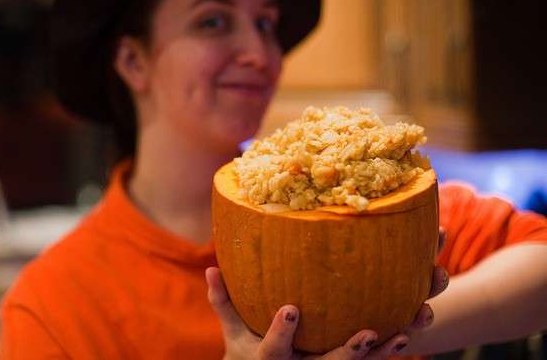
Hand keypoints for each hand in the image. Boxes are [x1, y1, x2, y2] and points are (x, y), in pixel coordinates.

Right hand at [206, 267, 441, 359]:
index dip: (282, 332)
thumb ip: (223, 302)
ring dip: (381, 355)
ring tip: (402, 334)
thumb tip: (210, 268)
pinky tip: (408, 330)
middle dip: (347, 353)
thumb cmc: (248, 351)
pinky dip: (387, 353)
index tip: (291, 309)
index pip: (274, 350)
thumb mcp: (233, 332)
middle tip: (368, 333)